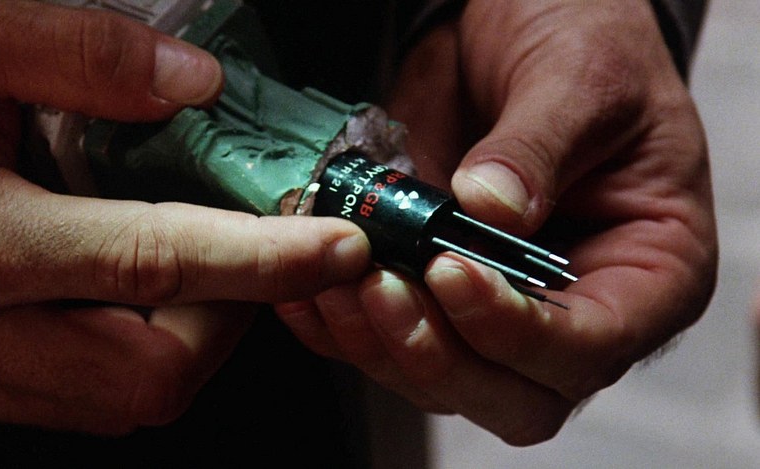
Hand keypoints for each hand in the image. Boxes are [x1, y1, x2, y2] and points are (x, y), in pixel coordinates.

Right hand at [0, 0, 368, 433]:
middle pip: (150, 374)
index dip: (268, 258)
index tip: (340, 244)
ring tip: (196, 260)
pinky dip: (130, 341)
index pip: (159, 261)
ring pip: (116, 395)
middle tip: (249, 245)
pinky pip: (70, 388)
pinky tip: (127, 280)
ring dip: (183, 334)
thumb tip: (189, 84)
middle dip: (228, 318)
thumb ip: (66, 52)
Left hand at [276, 0, 716, 444]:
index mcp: (648, 274)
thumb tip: (490, 208)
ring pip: (441, 379)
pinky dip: (343, 325)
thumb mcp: (581, 81)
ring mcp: (498, 309)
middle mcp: (573, 311)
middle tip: (384, 287)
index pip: (588, 347)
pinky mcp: (435, 293)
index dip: (517, 330)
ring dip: (379, 341)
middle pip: (511, 394)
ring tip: (338, 275)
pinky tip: (311, 288)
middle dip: (439, 354)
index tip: (452, 271)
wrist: (526, 26)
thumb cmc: (590, 48)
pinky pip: (389, 339)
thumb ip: (539, 148)